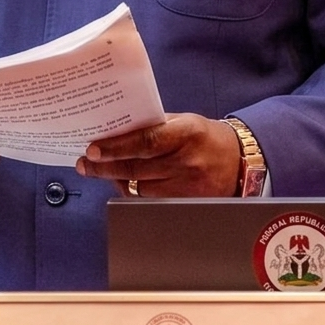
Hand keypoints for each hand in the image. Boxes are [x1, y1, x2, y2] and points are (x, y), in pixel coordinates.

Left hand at [74, 113, 240, 196]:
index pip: (146, 141)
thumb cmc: (204, 137)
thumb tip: (117, 130)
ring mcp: (186, 185)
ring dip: (116, 179)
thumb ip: (155, 126)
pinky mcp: (185, 202)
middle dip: (105, 166)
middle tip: (85, 163)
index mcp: (186, 133)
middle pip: (138, 167)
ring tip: (98, 169)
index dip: (117, 146)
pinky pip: (150, 200)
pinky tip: (122, 182)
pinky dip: (133, 191)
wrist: (239, 162)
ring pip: (141, 187)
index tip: (94, 148)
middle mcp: (186, 161)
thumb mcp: (183, 122)